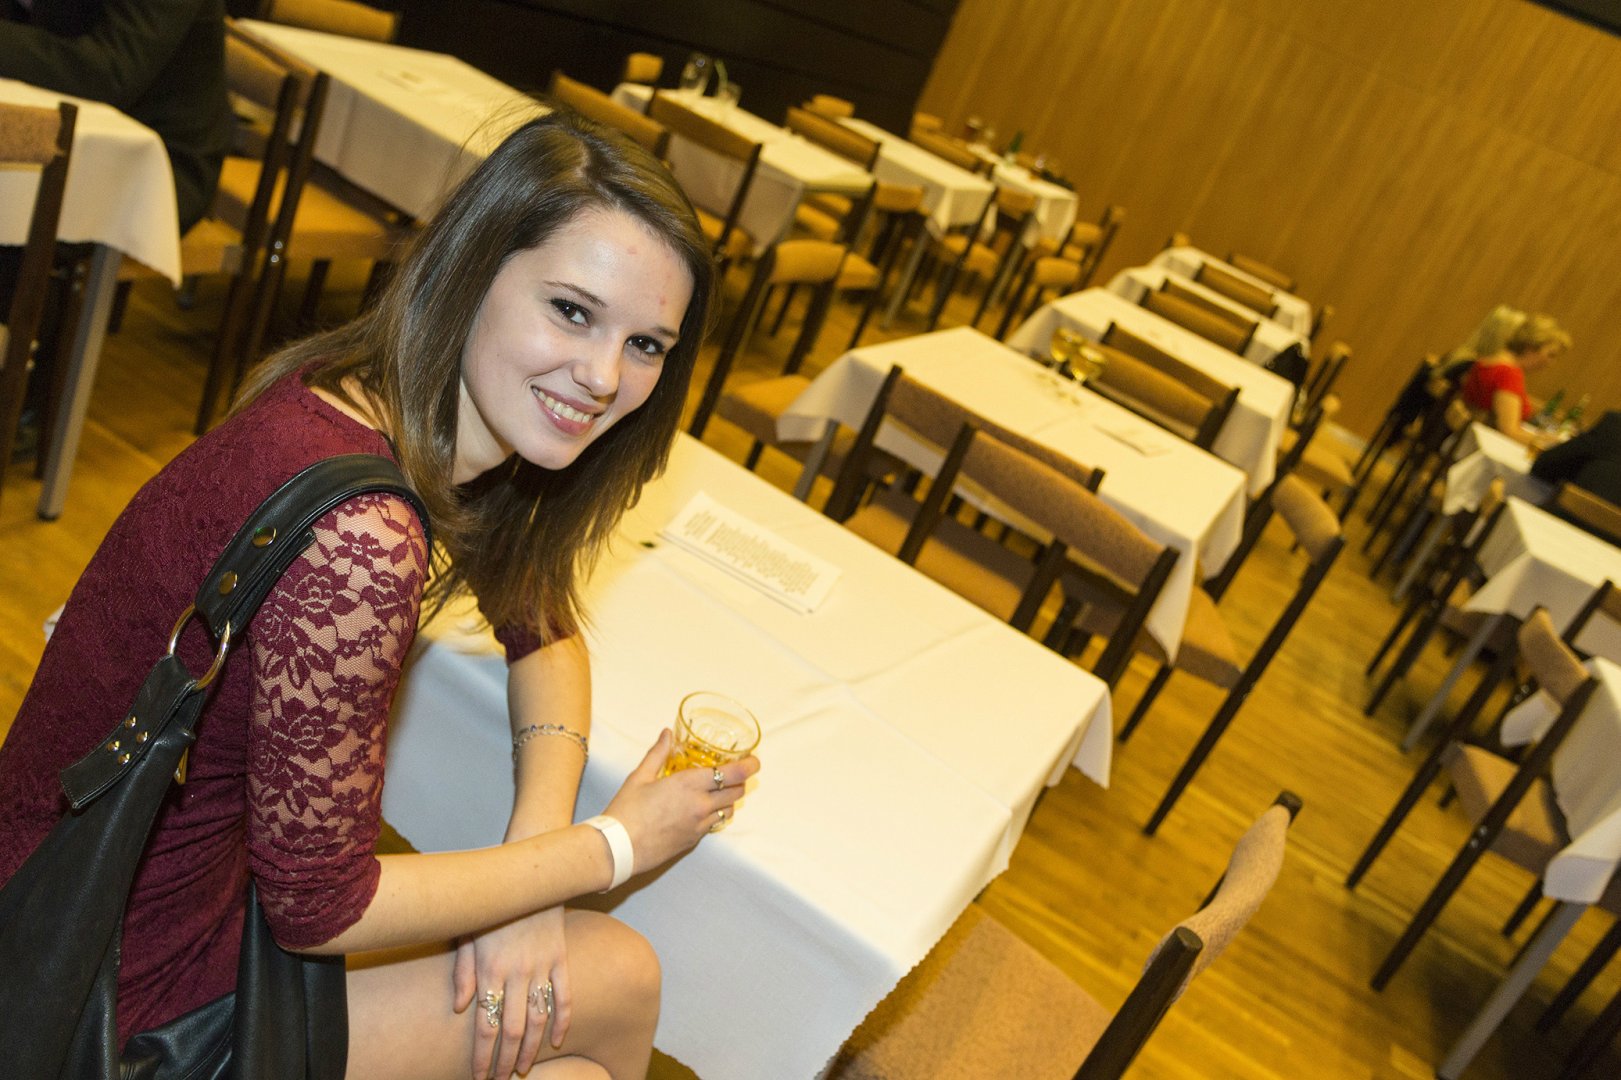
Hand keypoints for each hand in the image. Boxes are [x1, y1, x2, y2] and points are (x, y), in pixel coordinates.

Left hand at [453, 904, 570, 1078]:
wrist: (530, 874)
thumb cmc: (490, 903)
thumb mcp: (467, 932)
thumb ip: (463, 971)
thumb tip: (461, 1007)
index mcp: (490, 969)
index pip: (485, 1025)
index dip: (482, 1056)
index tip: (478, 1076)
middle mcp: (516, 973)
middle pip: (512, 1029)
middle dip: (504, 1060)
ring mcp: (542, 966)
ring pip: (539, 1018)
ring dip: (531, 1048)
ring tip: (523, 1069)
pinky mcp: (561, 957)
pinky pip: (565, 995)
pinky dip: (563, 1020)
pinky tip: (558, 1041)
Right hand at [603, 730, 759, 873]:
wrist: (619, 848)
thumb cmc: (626, 811)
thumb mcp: (640, 776)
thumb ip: (658, 753)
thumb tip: (667, 734)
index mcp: (689, 784)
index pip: (733, 773)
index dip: (749, 766)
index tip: (754, 760)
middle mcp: (700, 805)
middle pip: (737, 792)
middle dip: (740, 781)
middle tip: (735, 773)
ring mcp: (699, 825)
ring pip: (729, 810)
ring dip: (729, 799)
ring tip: (718, 791)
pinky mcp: (693, 841)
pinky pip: (714, 825)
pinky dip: (714, 815)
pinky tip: (701, 810)